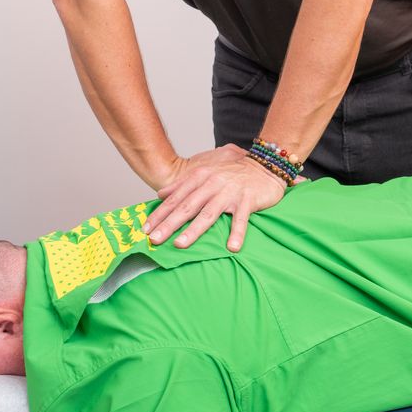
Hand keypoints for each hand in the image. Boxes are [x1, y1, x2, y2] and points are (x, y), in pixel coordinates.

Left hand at [147, 146, 288, 251]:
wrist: (265, 164)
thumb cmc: (233, 170)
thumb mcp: (205, 169)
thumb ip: (183, 182)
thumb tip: (161, 193)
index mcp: (200, 176)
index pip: (176, 197)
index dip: (160, 213)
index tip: (146, 228)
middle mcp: (212, 183)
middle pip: (187, 206)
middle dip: (169, 224)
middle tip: (155, 239)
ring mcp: (230, 192)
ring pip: (209, 213)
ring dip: (194, 230)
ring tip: (180, 244)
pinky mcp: (247, 199)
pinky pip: (241, 219)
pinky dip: (237, 233)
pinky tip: (232, 247)